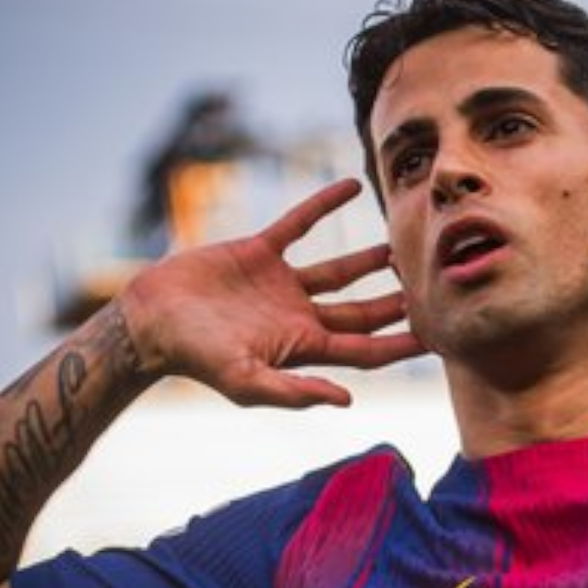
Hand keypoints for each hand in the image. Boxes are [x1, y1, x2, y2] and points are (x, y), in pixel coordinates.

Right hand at [119, 178, 423, 406]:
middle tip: (433, 289)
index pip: (364, 349)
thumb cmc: (195, 357)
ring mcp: (281, 283)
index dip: (400, 345)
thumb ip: (295, 392)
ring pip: (338, 270)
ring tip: (400, 247)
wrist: (150, 320)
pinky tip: (352, 187)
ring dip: (368, 259)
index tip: (438, 336)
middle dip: (395, 305)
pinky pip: (299, 223)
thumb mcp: (246, 382)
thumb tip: (347, 401)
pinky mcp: (260, 252)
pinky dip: (324, 204)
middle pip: (360, 311)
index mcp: (302, 347)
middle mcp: (298, 315)